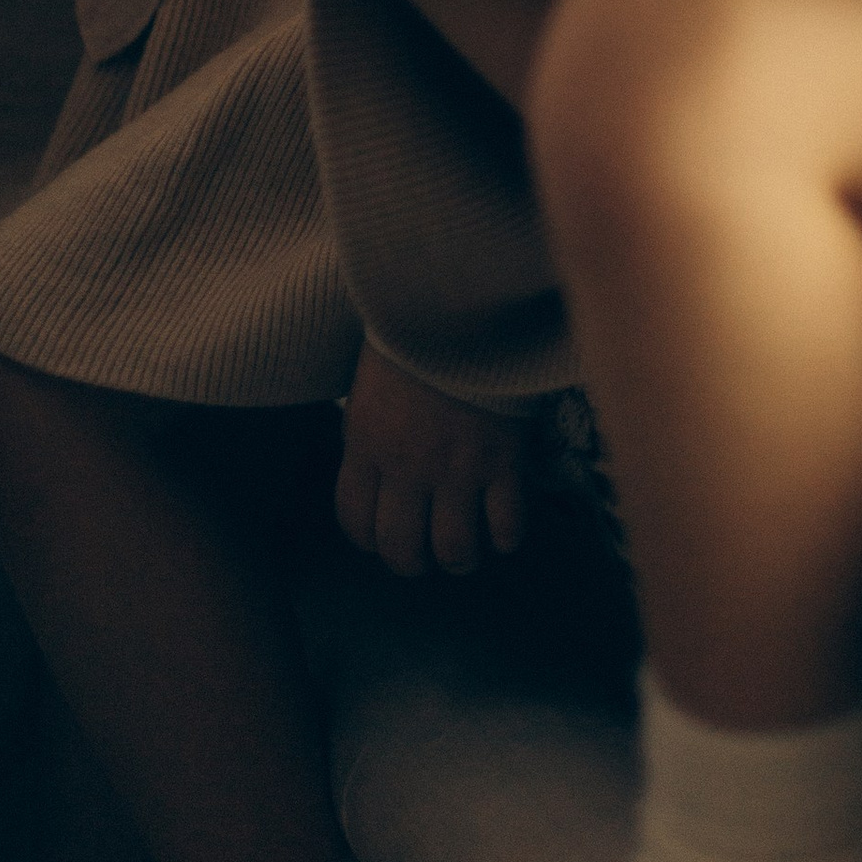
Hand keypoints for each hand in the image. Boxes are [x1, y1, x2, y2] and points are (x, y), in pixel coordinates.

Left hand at [336, 340, 528, 576]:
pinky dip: (505, 538)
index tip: (381, 534)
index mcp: (366, 445)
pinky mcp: (503, 461)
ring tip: (466, 550)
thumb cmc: (411, 333)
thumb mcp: (367, 385)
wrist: (463, 299)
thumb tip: (371, 468)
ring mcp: (457, 469)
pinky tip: (502, 528)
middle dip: (411, 562)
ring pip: (454, 550)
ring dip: (459, 559)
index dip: (368, 539)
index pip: (355, 522)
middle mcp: (407, 468)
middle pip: (402, 550)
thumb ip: (367, 433)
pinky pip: (506, 526)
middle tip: (424, 553)